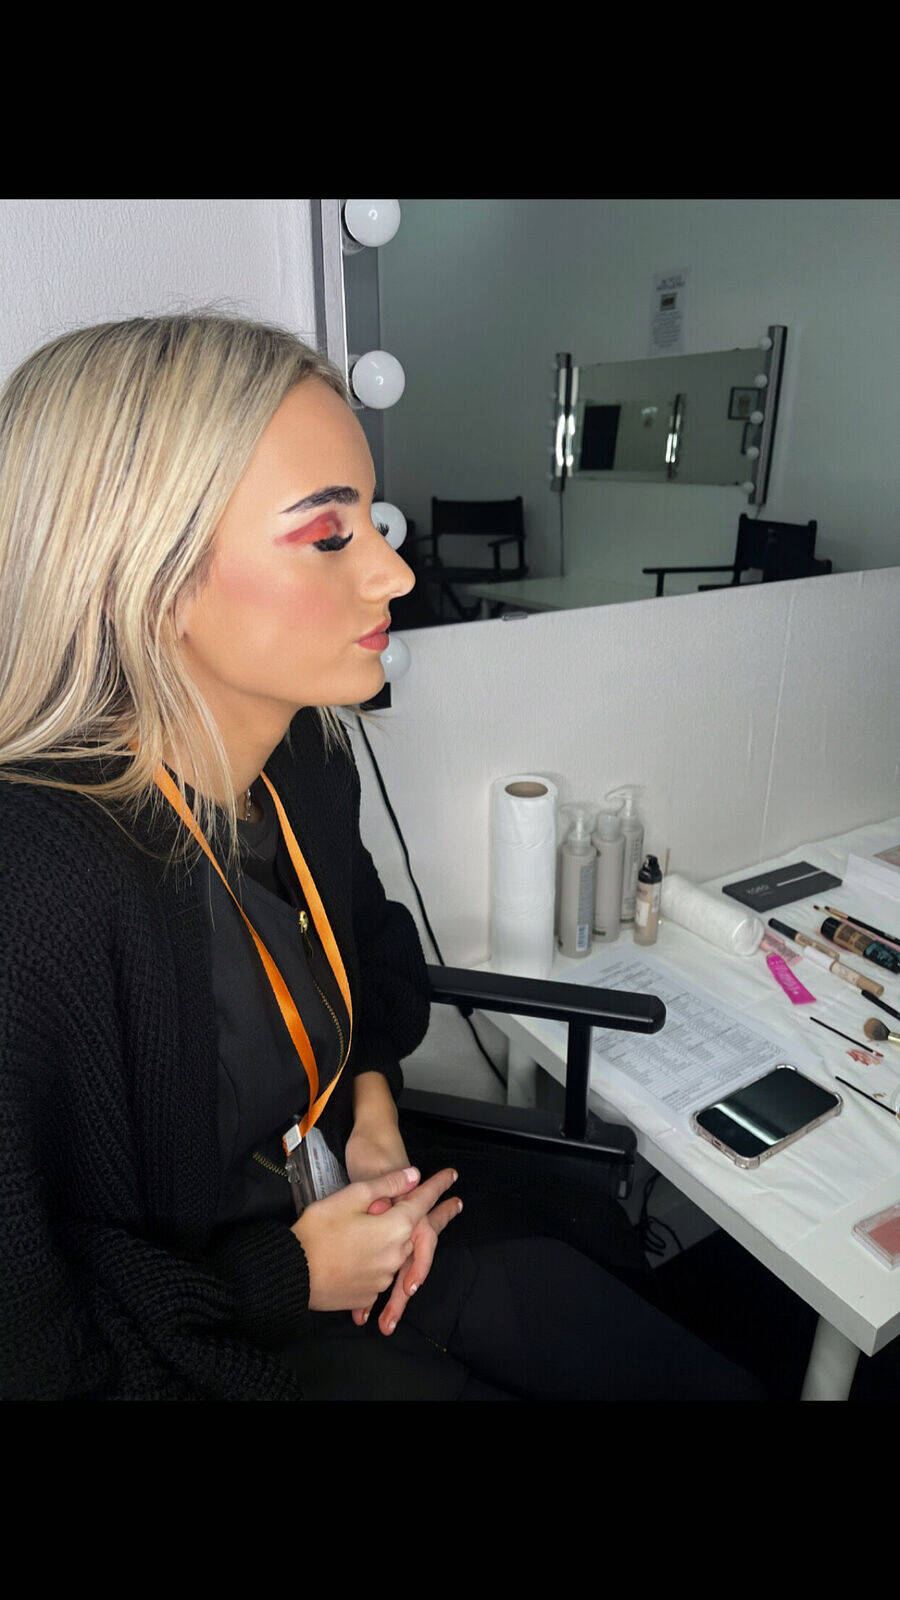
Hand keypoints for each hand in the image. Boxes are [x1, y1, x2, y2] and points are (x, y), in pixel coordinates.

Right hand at [291, 1166, 460, 1313]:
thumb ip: (386, 1185)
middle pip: (422, 1231)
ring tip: (410, 1230)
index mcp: (395, 1227)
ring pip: (402, 1253)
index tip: (453, 1175)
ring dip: (406, 1241)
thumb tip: (413, 1175)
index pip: (423, 1201)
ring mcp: (383, 1277)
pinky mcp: (368, 1292)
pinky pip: (383, 1272)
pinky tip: (371, 1253)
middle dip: (441, 1215)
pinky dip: (383, 1260)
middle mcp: (396, 1254)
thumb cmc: (318, 1230)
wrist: (291, 1272)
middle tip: (457, 1204)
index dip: (438, 1185)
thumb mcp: (350, 1196)